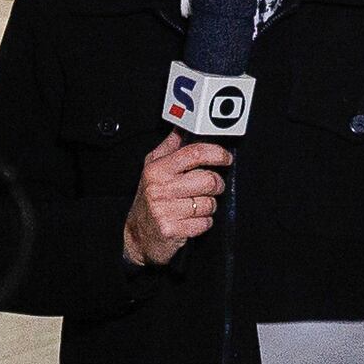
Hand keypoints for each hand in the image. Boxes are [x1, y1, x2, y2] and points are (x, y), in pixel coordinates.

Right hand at [123, 137, 227, 265]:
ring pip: (209, 203)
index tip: (225, 158)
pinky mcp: (171, 230)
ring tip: (196, 205)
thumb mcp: (152, 169)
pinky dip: (204, 222)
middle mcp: (159, 188)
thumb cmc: (149, 200)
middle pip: (207, 180)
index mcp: (157, 169)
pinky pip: (204, 223)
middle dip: (217, 184)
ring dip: (209, 206)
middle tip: (212, 187)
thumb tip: (181, 128)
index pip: (194, 154)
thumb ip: (169, 148)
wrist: (137, 234)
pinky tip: (192, 219)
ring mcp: (164, 210)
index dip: (216, 154)